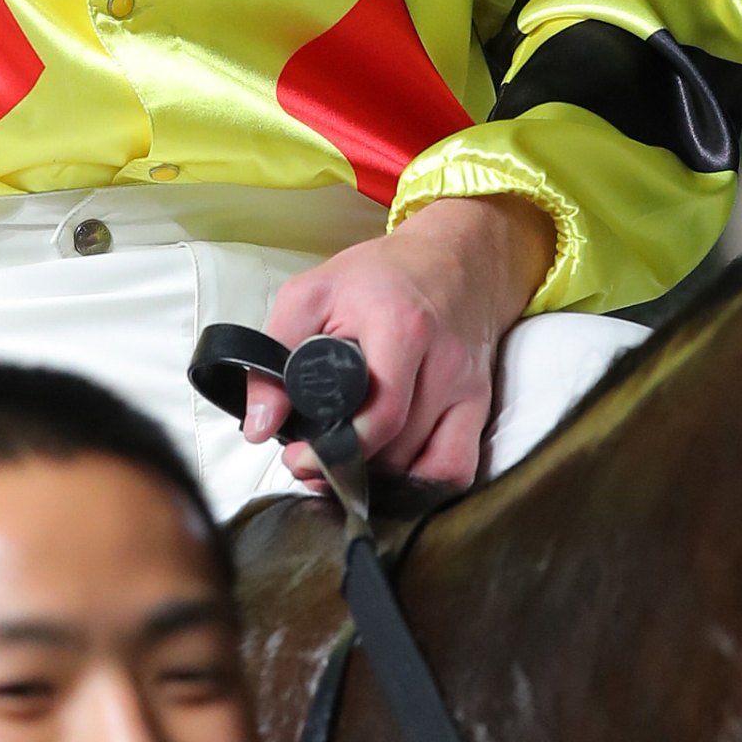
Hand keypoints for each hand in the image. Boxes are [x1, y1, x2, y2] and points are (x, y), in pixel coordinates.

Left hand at [248, 196, 550, 488]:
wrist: (455, 259)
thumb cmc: (380, 277)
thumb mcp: (312, 294)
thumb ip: (275, 355)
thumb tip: (260, 426)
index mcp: (402, 328)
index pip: (379, 414)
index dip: (334, 448)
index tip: (299, 456)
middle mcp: (444, 363)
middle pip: (398, 449)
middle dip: (348, 466)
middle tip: (313, 460)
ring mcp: (468, 388)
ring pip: (424, 467)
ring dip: (380, 477)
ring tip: (345, 461)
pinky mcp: (480, 405)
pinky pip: (457, 469)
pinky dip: (421, 483)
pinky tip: (390, 471)